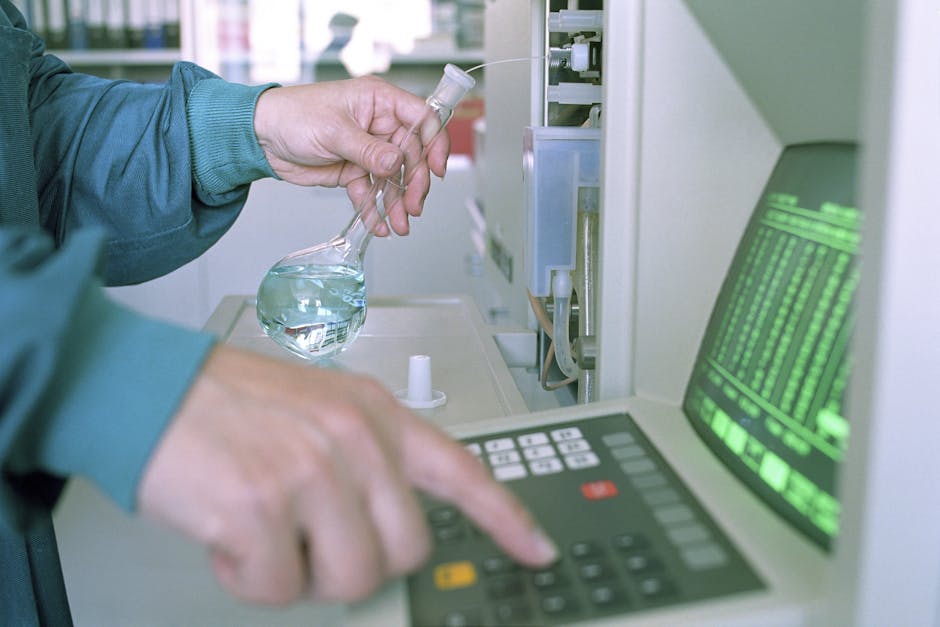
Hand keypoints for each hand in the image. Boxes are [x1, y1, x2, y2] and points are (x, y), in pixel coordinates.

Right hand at [137, 345, 557, 604]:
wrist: (147, 389)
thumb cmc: (225, 404)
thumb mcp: (316, 410)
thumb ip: (363, 460)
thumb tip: (387, 527)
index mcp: (374, 414)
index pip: (461, 471)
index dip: (505, 518)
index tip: (536, 549)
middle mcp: (354, 439)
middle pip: (405, 551)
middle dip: (357, 562)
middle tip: (308, 538)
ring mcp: (312, 471)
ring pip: (349, 579)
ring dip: (300, 572)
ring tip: (263, 528)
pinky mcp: (263, 506)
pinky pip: (278, 589)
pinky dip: (248, 577)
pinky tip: (228, 533)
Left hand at [253, 77, 449, 235]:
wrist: (261, 137)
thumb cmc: (292, 115)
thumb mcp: (333, 131)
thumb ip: (369, 150)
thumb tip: (397, 163)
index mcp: (378, 102)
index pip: (422, 118)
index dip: (434, 143)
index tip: (436, 169)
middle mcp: (378, 125)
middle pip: (412, 156)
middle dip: (415, 183)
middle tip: (413, 206)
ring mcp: (368, 150)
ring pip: (394, 179)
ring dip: (398, 203)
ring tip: (399, 224)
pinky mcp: (355, 171)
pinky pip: (371, 192)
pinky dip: (375, 210)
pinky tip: (379, 225)